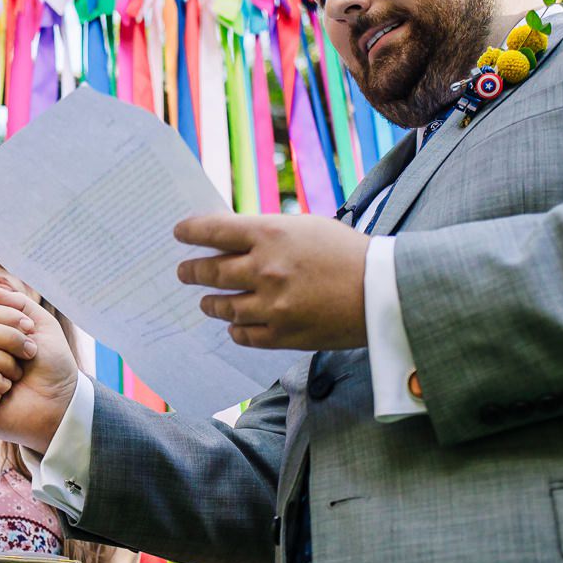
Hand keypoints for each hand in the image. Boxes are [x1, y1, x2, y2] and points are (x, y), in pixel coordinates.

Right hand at [0, 287, 77, 453]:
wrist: (62, 403)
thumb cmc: (54, 367)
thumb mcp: (43, 326)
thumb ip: (20, 304)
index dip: (9, 318)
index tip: (31, 330)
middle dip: (12, 339)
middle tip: (30, 355)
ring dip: (8, 363)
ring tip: (20, 377)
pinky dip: (0, 383)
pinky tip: (9, 392)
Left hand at [176, 213, 369, 350]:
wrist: (383, 292)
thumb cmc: (347, 253)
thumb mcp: (305, 228)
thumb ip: (266, 233)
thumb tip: (230, 238)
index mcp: (270, 234)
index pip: (214, 230)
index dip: (190, 231)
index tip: (179, 233)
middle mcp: (265, 269)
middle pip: (210, 271)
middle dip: (191, 271)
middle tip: (183, 272)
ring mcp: (271, 305)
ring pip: (223, 307)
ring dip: (211, 303)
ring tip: (206, 301)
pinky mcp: (282, 334)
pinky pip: (244, 335)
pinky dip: (235, 329)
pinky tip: (235, 325)